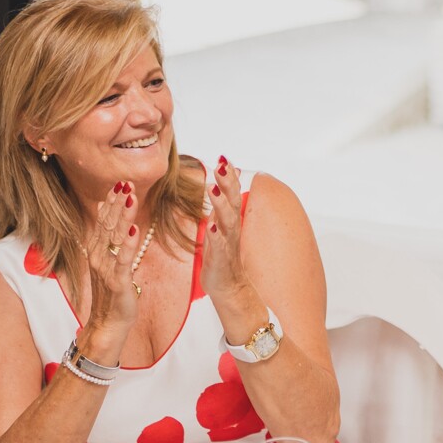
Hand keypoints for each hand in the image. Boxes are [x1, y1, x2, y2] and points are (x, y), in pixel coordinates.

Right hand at [80, 182, 141, 350]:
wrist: (107, 324)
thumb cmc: (111, 292)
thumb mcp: (109, 260)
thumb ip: (107, 235)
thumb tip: (104, 207)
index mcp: (97, 250)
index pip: (103, 220)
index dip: (111, 201)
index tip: (120, 182)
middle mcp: (98, 256)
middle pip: (108, 224)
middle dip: (117, 202)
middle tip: (126, 182)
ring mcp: (106, 269)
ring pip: (114, 237)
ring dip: (123, 216)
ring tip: (130, 197)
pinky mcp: (117, 281)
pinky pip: (123, 259)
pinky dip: (128, 243)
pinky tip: (134, 229)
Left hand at [199, 156, 251, 308]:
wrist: (229, 286)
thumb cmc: (222, 253)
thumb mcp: (222, 223)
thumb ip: (224, 201)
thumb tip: (229, 178)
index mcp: (229, 219)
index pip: (231, 193)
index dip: (228, 176)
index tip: (223, 157)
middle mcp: (231, 228)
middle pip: (231, 201)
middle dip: (226, 183)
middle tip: (221, 165)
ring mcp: (227, 243)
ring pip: (226, 221)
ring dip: (220, 204)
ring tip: (213, 189)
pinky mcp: (221, 259)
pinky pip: (219, 246)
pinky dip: (216, 236)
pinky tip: (211, 226)